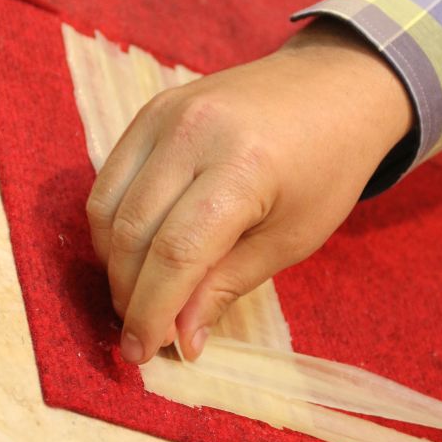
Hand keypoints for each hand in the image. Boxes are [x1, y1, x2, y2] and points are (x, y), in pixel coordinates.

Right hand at [87, 18, 413, 363]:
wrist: (333, 86)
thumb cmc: (327, 167)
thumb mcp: (293, 237)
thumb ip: (228, 284)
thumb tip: (180, 338)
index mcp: (242, 167)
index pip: (174, 253)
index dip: (152, 312)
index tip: (143, 355)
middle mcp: (193, 132)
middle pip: (133, 231)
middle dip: (128, 295)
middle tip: (141, 335)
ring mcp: (166, 114)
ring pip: (108, 205)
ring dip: (113, 263)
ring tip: (137, 297)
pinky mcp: (153, 109)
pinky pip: (110, 176)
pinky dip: (112, 223)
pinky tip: (134, 252)